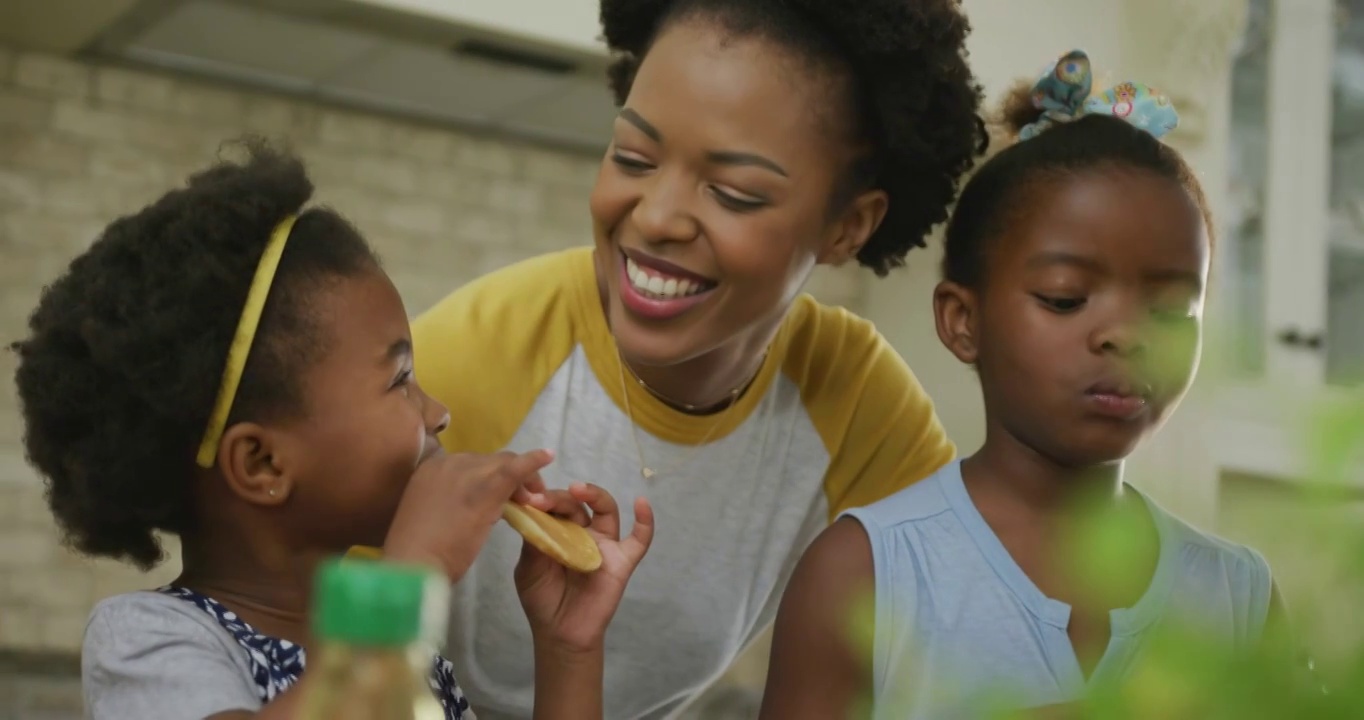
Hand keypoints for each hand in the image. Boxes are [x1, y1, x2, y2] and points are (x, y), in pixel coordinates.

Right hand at [383, 449, 553, 581]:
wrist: (411, 568)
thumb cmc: (417, 555)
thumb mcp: (431, 519)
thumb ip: (448, 504)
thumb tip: (470, 507)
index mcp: (429, 470)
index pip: (470, 465)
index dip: (489, 477)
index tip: (503, 495)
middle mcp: (446, 463)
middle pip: (489, 461)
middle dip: (511, 477)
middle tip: (527, 499)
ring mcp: (464, 472)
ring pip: (503, 463)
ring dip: (523, 479)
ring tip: (536, 500)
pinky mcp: (484, 487)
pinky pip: (514, 468)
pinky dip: (533, 461)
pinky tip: (549, 456)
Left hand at [514, 483, 653, 653]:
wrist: (560, 633)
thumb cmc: (542, 599)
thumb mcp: (529, 568)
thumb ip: (534, 542)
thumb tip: (533, 513)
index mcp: (559, 531)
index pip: (555, 506)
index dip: (543, 500)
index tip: (527, 500)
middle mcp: (583, 532)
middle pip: (578, 504)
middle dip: (560, 497)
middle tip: (542, 500)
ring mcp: (604, 545)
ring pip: (607, 510)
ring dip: (594, 495)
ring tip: (578, 489)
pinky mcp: (622, 561)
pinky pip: (639, 540)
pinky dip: (645, 521)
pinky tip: (642, 503)